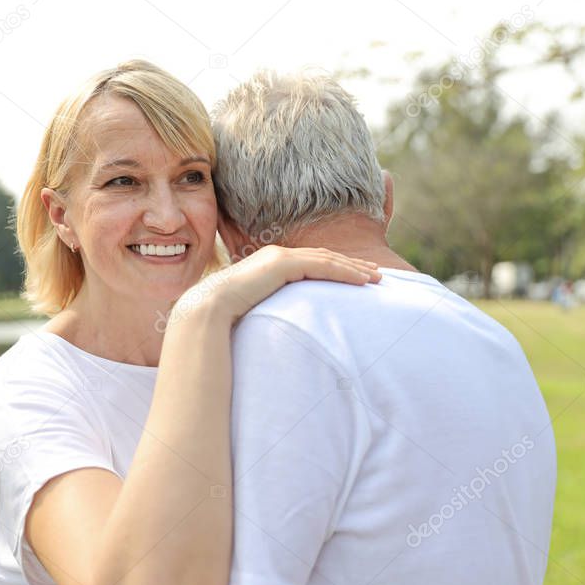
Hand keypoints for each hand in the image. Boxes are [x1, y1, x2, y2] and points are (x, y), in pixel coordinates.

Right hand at [173, 245, 380, 326]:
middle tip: (377, 274)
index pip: (310, 263)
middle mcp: (276, 255)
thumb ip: (268, 309)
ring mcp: (279, 257)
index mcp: (269, 265)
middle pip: (324, 257)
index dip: (336, 268)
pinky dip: (345, 272)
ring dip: (355, 268)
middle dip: (352, 265)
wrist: (207, 310)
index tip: (358, 277)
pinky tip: (362, 281)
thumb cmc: (225, 317)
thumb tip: (277, 328)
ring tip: (377, 278)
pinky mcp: (283, 264)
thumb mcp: (253, 310)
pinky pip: (322, 266)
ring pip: (328, 259)